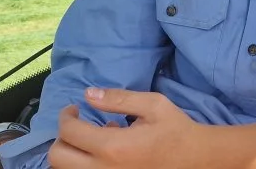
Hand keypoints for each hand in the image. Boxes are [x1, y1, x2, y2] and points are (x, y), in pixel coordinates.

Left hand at [48, 88, 202, 168]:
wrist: (197, 160)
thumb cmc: (176, 131)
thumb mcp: (152, 105)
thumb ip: (117, 99)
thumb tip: (88, 94)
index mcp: (113, 147)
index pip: (70, 132)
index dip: (66, 116)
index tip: (74, 109)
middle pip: (58, 157)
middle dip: (62, 137)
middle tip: (76, 124)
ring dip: (71, 153)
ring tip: (90, 139)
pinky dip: (84, 164)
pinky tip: (105, 153)